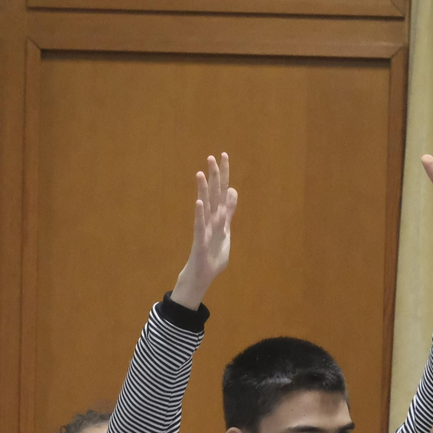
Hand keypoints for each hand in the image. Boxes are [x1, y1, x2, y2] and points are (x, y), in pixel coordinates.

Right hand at [170, 154, 237, 310]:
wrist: (202, 277)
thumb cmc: (212, 256)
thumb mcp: (226, 231)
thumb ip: (229, 212)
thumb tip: (233, 191)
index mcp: (219, 218)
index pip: (223, 191)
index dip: (224, 174)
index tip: (223, 155)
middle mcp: (211, 220)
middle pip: (214, 194)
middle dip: (215, 176)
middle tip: (212, 156)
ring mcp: (205, 230)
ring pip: (205, 207)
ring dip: (203, 190)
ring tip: (201, 172)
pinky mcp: (200, 242)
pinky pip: (200, 226)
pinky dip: (200, 214)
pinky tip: (199, 202)